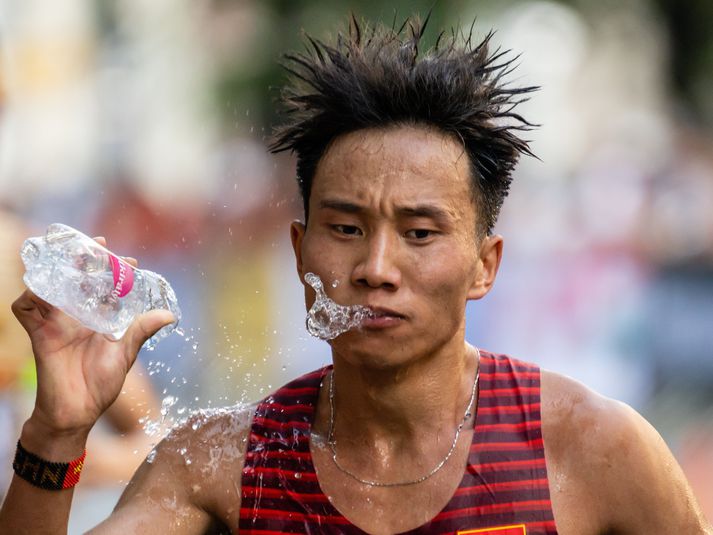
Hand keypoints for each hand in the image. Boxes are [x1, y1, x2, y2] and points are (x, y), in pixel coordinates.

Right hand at [12, 237, 174, 439]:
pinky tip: (44, 288)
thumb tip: (168, 316)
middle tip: (101, 246)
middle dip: (85, 259)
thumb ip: (141, 331)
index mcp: (96, 318)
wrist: (77, 414)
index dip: (114, 270)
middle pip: (75, 278)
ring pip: (49, 285)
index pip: (103, 286)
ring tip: (76, 260)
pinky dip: (30, 295)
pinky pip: (24, 308)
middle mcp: (75, 316)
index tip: (130, 262)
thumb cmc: (99, 385)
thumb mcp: (125, 353)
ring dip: (59, 270)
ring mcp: (55, 323)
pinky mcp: (39, 334)